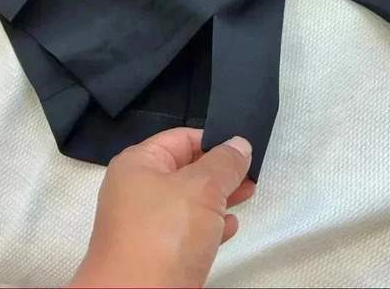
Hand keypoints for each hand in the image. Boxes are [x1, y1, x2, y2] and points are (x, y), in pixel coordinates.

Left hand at [69, 128, 254, 287]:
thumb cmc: (165, 234)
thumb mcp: (201, 188)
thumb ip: (224, 163)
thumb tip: (239, 144)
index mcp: (138, 163)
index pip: (180, 138)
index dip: (213, 139)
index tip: (242, 147)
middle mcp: (137, 189)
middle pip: (186, 169)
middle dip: (220, 171)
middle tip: (251, 173)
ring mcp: (145, 223)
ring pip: (189, 200)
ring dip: (219, 197)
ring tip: (247, 194)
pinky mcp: (156, 252)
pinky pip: (187, 229)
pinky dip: (210, 225)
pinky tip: (230, 227)